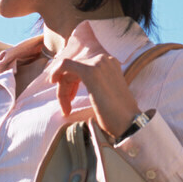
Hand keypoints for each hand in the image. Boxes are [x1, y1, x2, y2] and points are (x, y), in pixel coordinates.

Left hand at [48, 22, 140, 136]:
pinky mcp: (90, 71)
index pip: (83, 66)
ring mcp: (98, 63)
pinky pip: (66, 65)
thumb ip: (95, 83)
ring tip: (66, 108)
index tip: (70, 97)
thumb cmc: (118, 114)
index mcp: (110, 63)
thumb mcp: (106, 92)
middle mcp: (105, 59)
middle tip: (66, 106)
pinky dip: (57, 71)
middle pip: (75, 67)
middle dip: (66, 86)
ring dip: (63, 88)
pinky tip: (53, 81)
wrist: (129, 122)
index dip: (71, 81)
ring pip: (69, 69)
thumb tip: (73, 83)